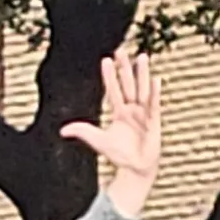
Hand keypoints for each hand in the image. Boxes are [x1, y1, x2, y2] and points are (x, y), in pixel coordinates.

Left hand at [60, 50, 164, 215]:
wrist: (135, 169)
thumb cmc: (119, 154)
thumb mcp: (99, 141)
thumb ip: (83, 132)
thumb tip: (63, 130)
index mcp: (120, 112)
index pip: (113, 90)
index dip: (110, 76)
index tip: (106, 59)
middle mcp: (132, 109)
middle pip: (128, 84)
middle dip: (125, 68)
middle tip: (122, 50)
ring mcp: (144, 113)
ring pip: (142, 89)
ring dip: (142, 74)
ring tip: (142, 57)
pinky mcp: (154, 121)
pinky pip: (154, 105)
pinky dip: (155, 93)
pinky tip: (156, 80)